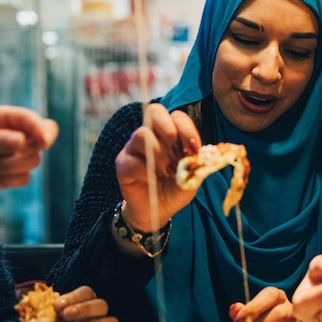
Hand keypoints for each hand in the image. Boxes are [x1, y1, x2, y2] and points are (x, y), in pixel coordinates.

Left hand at [0, 105, 58, 223]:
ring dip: (9, 167)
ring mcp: (14, 154)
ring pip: (33, 161)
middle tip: (19, 151)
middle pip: (40, 140)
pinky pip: (25, 178)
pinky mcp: (13, 173)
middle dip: (27, 150)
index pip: (31, 120)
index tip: (43, 141)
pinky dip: (8, 179)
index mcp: (3, 118)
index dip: (40, 129)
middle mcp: (12, 134)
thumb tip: (21, 141)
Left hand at [25, 286, 118, 321]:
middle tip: (67, 315)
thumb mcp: (37, 314)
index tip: (57, 305)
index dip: (75, 297)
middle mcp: (90, 314)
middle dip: (86, 308)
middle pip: (102, 305)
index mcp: (78, 302)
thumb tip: (28, 296)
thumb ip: (37, 305)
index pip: (86, 292)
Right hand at [115, 103, 201, 232]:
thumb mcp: (191, 176)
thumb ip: (196, 163)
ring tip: (167, 171)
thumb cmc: (175, 188)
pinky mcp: (122, 163)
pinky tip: (153, 181)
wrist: (159, 210)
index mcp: (169, 134)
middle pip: (155, 111)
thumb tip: (199, 153)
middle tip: (178, 154)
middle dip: (170, 131)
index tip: (194, 149)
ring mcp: (133, 146)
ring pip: (142, 134)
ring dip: (159, 154)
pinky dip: (146, 172)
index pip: (177, 116)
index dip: (187, 129)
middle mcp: (150, 134)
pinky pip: (132, 160)